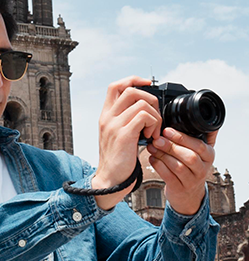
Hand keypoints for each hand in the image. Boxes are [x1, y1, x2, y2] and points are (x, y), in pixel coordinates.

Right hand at [92, 77, 160, 208]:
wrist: (110, 180)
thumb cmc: (118, 159)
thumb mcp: (119, 135)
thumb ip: (127, 120)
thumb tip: (147, 108)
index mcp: (106, 115)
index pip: (115, 86)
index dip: (133, 80)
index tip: (148, 85)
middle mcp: (107, 117)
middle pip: (130, 90)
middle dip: (150, 99)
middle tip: (155, 117)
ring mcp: (114, 125)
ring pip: (141, 103)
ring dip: (155, 116)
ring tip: (154, 131)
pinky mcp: (123, 135)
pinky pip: (144, 117)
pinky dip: (154, 125)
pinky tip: (152, 137)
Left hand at [146, 127, 217, 215]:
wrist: (188, 194)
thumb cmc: (190, 167)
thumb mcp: (199, 152)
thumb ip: (199, 135)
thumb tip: (197, 114)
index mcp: (209, 156)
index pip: (199, 146)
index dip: (182, 138)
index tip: (167, 130)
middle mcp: (203, 169)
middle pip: (189, 157)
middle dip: (171, 146)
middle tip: (157, 139)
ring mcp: (192, 181)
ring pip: (178, 167)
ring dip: (162, 155)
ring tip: (152, 147)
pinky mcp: (179, 189)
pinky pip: (168, 176)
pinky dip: (158, 166)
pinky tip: (152, 158)